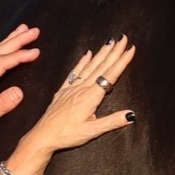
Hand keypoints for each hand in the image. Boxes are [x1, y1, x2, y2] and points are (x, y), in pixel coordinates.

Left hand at [0, 25, 41, 151]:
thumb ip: (1, 106)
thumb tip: (19, 92)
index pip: (1, 63)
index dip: (19, 56)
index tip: (36, 51)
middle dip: (17, 40)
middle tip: (34, 30)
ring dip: (9, 41)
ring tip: (22, 30)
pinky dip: (2, 51)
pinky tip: (6, 48)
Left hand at [31, 37, 136, 157]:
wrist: (43, 136)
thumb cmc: (67, 135)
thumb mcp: (92, 131)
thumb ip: (112, 122)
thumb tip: (131, 115)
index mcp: (91, 97)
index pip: (110, 75)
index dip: (122, 61)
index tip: (130, 48)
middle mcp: (82, 89)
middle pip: (101, 66)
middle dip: (114, 51)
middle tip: (123, 38)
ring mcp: (71, 88)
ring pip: (89, 66)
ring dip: (101, 53)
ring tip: (109, 42)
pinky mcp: (62, 91)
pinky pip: (74, 72)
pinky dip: (82, 62)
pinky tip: (87, 54)